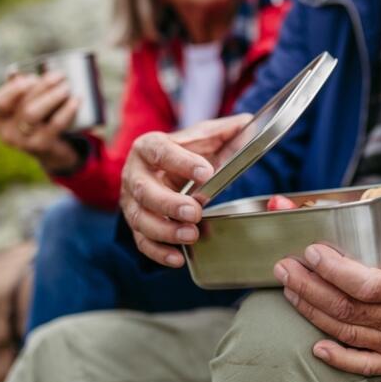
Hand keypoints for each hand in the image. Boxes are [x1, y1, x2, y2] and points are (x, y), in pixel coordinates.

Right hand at [0, 71, 82, 171]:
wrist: (53, 154)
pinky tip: (76, 100)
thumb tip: (14, 71)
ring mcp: (23, 142)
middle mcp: (7, 132)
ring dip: (51, 96)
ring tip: (66, 87)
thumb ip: (20, 91)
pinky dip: (66, 110)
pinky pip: (54, 124)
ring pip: (33, 113)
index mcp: (0, 120)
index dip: (14, 87)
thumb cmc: (39, 123)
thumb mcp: (26, 109)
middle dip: (42, 86)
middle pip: (22, 104)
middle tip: (60, 76)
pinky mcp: (42, 146)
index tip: (32, 77)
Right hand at [120, 114, 251, 267]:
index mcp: (149, 147)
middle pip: (143, 189)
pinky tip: (178, 258)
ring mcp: (131, 202)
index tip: (207, 172)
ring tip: (192, 235)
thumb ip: (224, 131)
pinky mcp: (136, 224)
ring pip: (140, 218)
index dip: (182, 162)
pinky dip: (158, 252)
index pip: (161, 152)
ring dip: (165, 229)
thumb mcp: (203, 138)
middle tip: (195, 211)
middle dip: (169, 203)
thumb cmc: (184, 153)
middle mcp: (134, 174)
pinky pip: (141, 241)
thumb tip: (249, 123)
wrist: (161, 170)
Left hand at [274, 209, 380, 375]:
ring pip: (346, 332)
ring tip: (289, 290)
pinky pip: (364, 365)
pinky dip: (338, 358)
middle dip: (308, 286)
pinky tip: (316, 346)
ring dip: (312, 312)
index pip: (364, 283)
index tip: (311, 252)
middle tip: (284, 267)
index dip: (332, 270)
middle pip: (345, 308)